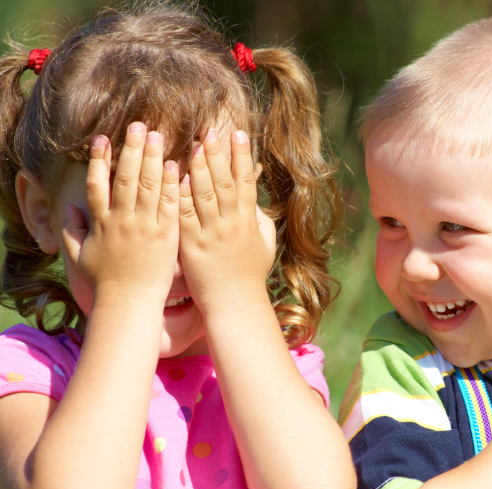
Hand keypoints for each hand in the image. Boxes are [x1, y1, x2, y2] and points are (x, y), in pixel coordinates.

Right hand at [61, 123, 179, 304]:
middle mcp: (122, 221)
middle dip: (132, 149)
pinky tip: (176, 165)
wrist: (129, 303)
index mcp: (101, 223)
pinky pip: (170, 205)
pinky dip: (172, 184)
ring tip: (157, 135)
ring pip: (149, 186)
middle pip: (126, 177)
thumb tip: (68, 209)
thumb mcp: (81, 256)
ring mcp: (145, 227)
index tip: (102, 138)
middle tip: (138, 125)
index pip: (98, 184)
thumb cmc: (105, 283)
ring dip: (153, 158)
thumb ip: (72, 231)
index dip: (99, 159)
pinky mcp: (166, 235)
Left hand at [178, 129, 273, 313]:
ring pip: (204, 194)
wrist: (234, 303)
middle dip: (217, 154)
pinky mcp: (191, 245)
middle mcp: (230, 223)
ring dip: (198, 167)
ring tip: (192, 144)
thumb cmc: (249, 275)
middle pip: (224, 182)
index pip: (245, 182)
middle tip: (209, 130)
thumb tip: (253, 197)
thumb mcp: (264, 244)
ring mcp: (211, 233)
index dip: (242, 156)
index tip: (238, 134)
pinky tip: (175, 176)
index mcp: (248, 221)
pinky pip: (184, 215)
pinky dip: (181, 195)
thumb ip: (259, 219)